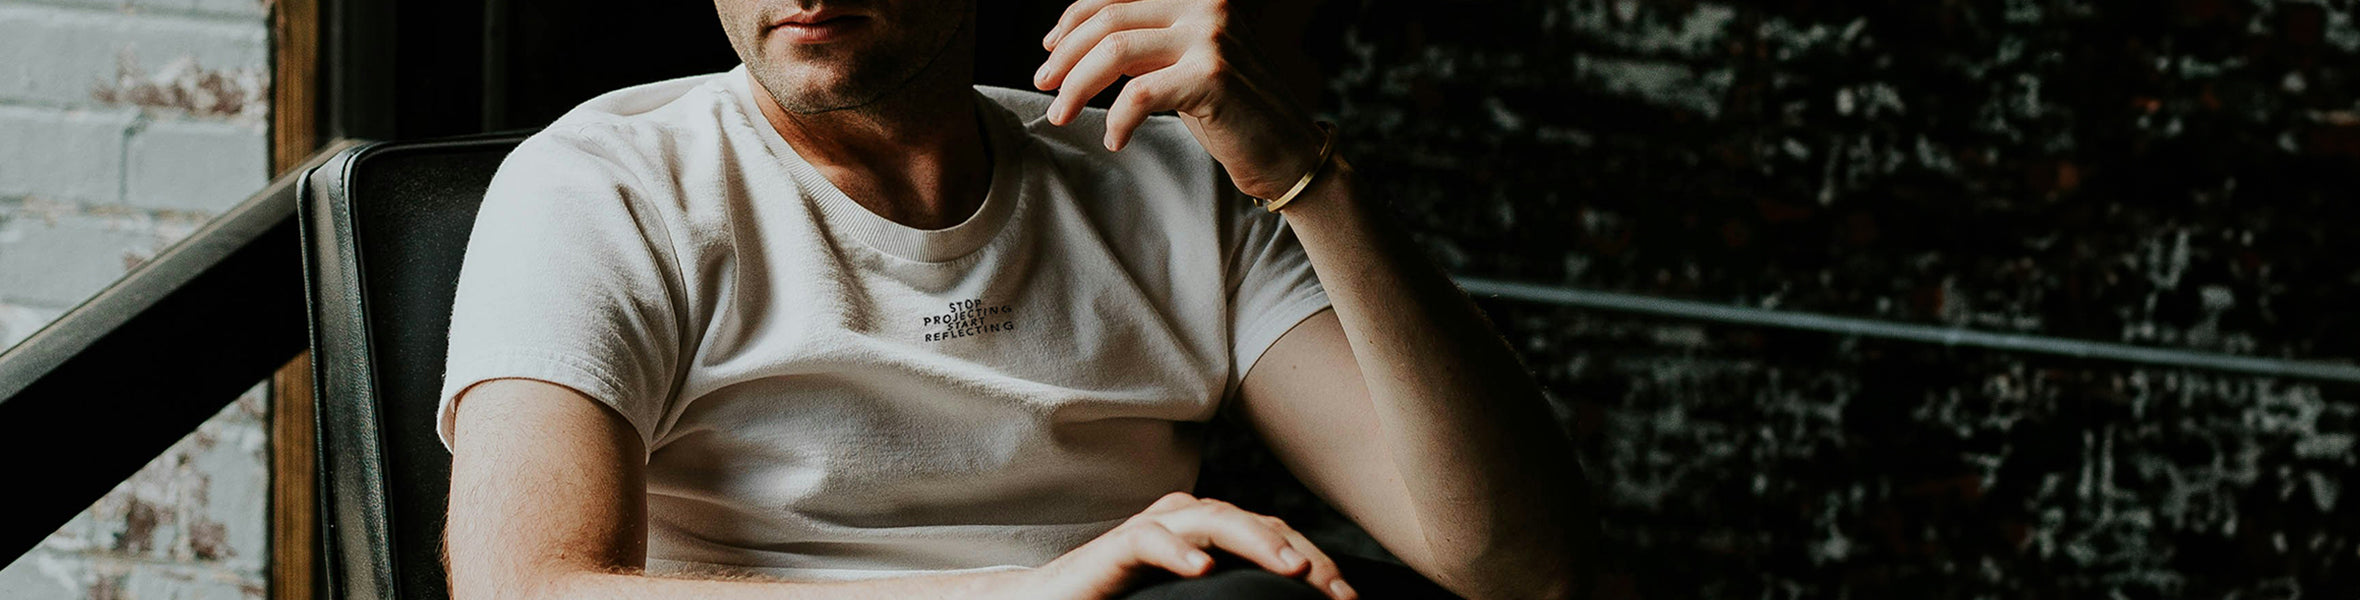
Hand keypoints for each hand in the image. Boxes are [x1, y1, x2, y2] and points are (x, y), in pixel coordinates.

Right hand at [1023, 492, 1357, 599]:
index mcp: (1213, 536)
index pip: (1278, 539)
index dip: (1319, 565)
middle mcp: (1188, 521)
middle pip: (1258, 523)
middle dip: (1304, 554)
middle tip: (1337, 591)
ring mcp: (1154, 528)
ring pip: (1214, 519)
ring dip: (1257, 541)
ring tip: (1292, 568)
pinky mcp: (1116, 547)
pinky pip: (1150, 539)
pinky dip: (1178, 552)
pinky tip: (1203, 569)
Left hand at [1034, 0, 1329, 200]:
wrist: (1287, 152)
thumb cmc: (1231, 113)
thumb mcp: (1182, 65)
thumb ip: (1143, 45)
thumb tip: (1074, 44)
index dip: (1072, 22)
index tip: (1049, 53)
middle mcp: (1206, 5)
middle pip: (1109, 20)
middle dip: (1065, 56)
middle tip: (1043, 87)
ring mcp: (1211, 37)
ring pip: (1116, 50)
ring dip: (1076, 86)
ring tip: (1060, 115)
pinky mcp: (1213, 76)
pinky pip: (1139, 93)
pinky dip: (1116, 119)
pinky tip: (1114, 139)